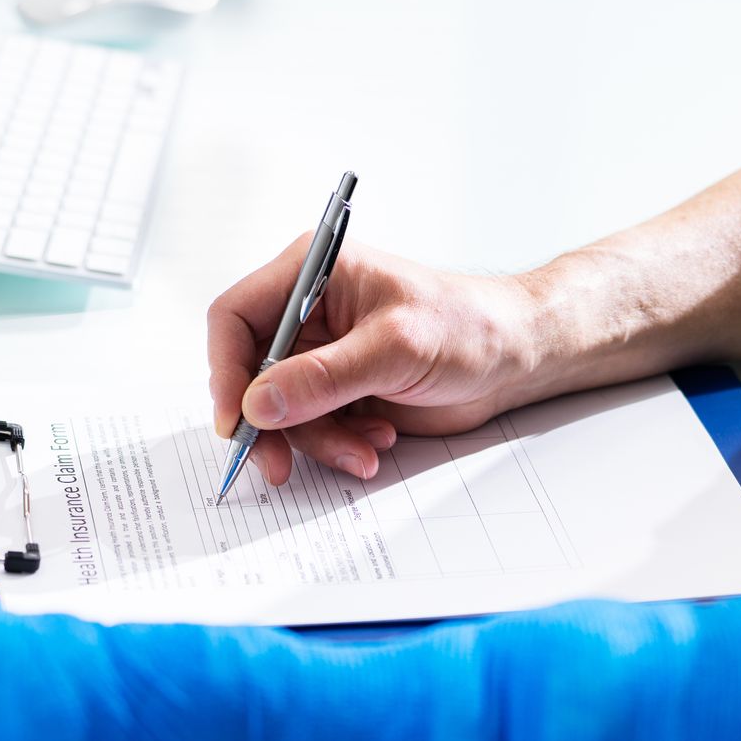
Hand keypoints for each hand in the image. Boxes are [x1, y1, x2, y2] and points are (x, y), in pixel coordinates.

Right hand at [208, 238, 555, 484]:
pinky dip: (340, 444)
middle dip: (268, 424)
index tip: (236, 421)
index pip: (235, 317)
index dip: (225, 370)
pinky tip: (378, 440)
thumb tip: (258, 406)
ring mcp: (323, 355)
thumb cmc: (468, 327)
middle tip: (276, 466)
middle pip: (250, 374)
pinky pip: (313, 428)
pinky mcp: (340, 392)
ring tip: (365, 450)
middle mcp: (308, 312)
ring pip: (282, 411)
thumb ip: (324, 378)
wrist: (515, 358)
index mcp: (311, 273)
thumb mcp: (395, 348)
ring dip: (318, 441)